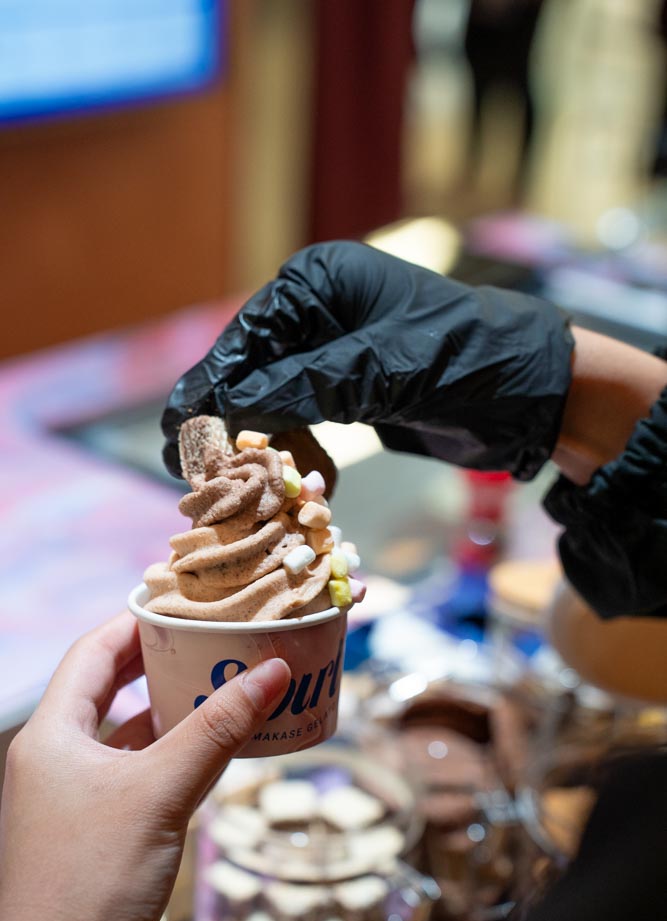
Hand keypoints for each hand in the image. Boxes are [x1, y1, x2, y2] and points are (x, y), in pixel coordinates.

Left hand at [0, 613, 289, 920]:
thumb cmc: (93, 882)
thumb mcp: (161, 793)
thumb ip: (216, 730)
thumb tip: (269, 672)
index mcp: (50, 733)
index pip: (93, 651)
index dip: (139, 621)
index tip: (188, 605)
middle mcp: (54, 757)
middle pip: (110, 687)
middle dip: (162, 663)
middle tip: (215, 642)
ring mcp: (71, 796)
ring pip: (125, 732)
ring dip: (172, 710)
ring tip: (224, 688)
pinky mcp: (93, 830)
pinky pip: (135, 771)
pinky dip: (171, 753)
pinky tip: (209, 751)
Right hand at [162, 240, 573, 480]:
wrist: (532, 393)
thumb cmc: (468, 360)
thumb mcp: (383, 370)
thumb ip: (302, 385)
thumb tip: (222, 406)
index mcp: (321, 281)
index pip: (247, 335)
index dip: (211, 385)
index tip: (177, 429)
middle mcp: (321, 310)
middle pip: (253, 368)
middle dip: (231, 420)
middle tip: (193, 468)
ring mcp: (335, 350)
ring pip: (275, 400)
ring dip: (266, 444)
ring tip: (248, 487)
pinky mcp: (352, 388)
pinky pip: (304, 420)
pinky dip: (300, 452)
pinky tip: (307, 484)